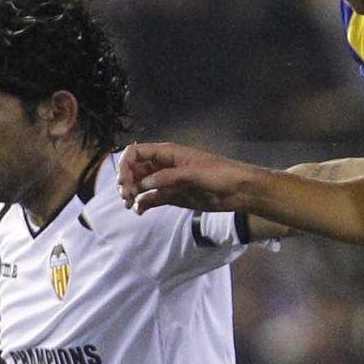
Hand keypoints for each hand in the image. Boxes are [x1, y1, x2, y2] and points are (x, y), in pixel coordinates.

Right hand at [119, 142, 253, 213]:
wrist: (239, 191)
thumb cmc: (220, 174)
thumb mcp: (194, 174)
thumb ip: (168, 178)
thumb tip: (143, 184)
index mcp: (168, 152)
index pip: (136, 153)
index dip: (125, 165)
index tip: (124, 182)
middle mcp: (164, 165)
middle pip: (135, 169)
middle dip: (127, 181)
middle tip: (127, 197)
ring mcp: (167, 181)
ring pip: (141, 184)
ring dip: (132, 194)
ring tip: (130, 205)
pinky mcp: (173, 196)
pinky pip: (152, 199)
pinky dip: (143, 204)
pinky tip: (140, 211)